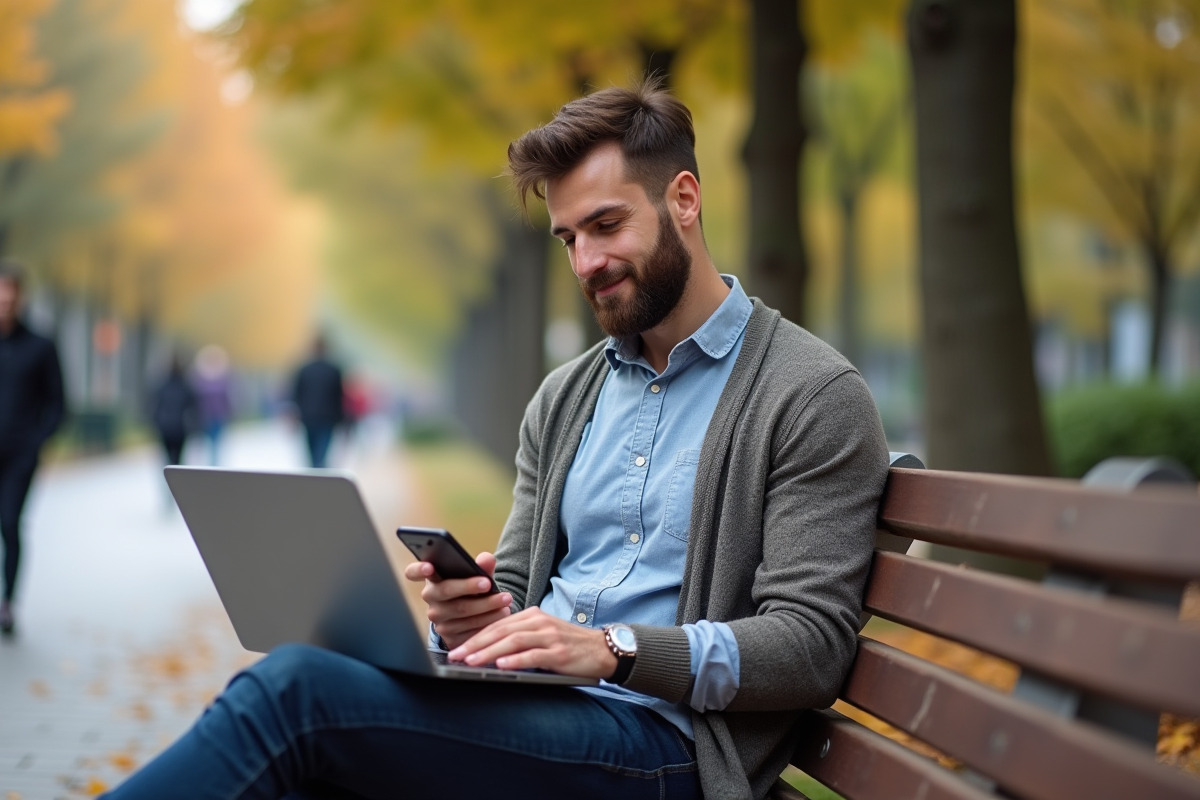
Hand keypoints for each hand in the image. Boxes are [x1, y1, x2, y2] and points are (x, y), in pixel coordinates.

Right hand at [402, 551, 512, 649]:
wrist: (476, 615)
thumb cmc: (473, 589)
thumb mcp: (477, 576)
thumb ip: (482, 566)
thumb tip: (487, 558)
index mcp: (432, 579)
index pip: (413, 572)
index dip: (419, 569)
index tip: (429, 567)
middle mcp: (431, 599)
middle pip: (445, 591)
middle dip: (469, 587)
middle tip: (488, 583)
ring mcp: (438, 620)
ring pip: (461, 612)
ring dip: (486, 607)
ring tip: (505, 601)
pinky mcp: (449, 637)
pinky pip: (468, 630)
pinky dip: (487, 623)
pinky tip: (501, 616)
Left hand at [449, 607, 618, 678]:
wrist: (603, 649)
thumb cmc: (570, 645)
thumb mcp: (543, 635)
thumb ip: (521, 638)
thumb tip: (490, 653)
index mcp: (533, 616)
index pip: (498, 624)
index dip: (476, 636)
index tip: (457, 649)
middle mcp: (539, 622)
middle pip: (501, 631)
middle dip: (476, 644)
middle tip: (456, 656)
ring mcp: (550, 636)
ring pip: (513, 641)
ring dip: (489, 652)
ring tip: (471, 661)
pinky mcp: (559, 652)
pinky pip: (533, 655)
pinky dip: (516, 660)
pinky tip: (501, 666)